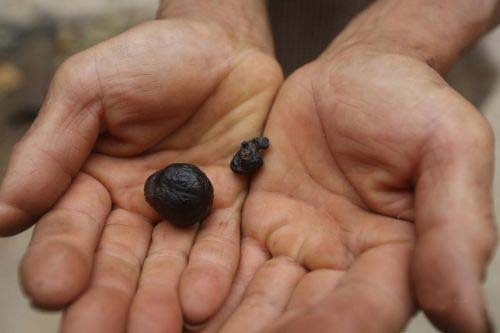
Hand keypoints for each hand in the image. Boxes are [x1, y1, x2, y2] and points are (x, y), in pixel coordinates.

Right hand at [0, 17, 281, 331]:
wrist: (222, 47)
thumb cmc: (151, 59)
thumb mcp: (91, 88)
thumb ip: (54, 146)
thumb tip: (3, 214)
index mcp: (92, 180)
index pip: (69, 228)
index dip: (60, 257)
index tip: (51, 287)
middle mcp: (137, 206)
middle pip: (118, 260)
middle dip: (109, 296)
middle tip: (100, 332)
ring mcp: (186, 211)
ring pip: (169, 262)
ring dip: (161, 298)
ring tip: (158, 328)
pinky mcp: (231, 207)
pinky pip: (222, 242)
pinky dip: (213, 271)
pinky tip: (203, 301)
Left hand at [204, 43, 495, 331]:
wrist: (354, 74)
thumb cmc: (409, 102)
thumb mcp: (448, 150)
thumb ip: (455, 228)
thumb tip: (470, 320)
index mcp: (396, 258)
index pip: (364, 310)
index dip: (331, 327)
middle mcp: (341, 264)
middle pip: (302, 317)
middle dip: (261, 332)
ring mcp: (296, 246)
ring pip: (258, 298)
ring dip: (224, 320)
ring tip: (175, 330)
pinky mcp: (257, 223)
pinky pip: (226, 259)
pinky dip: (202, 281)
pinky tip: (176, 298)